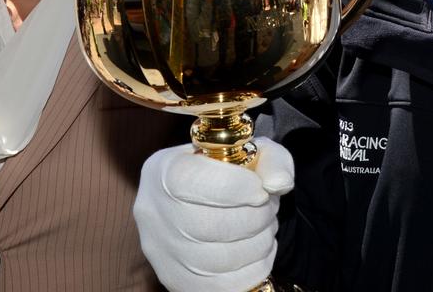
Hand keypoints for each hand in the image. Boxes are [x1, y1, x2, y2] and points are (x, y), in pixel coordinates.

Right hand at [134, 138, 294, 291]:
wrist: (212, 204)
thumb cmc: (233, 174)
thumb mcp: (254, 153)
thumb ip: (272, 159)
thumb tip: (278, 184)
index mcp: (164, 170)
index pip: (189, 180)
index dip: (234, 187)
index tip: (260, 189)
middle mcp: (153, 212)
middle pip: (207, 225)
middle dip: (253, 218)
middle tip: (268, 210)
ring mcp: (161, 251)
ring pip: (216, 260)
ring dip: (257, 244)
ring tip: (265, 229)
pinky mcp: (176, 280)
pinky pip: (221, 285)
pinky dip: (252, 269)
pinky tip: (258, 252)